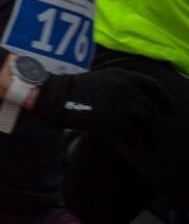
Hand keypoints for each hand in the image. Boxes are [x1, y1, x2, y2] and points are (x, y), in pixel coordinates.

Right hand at [30, 66, 170, 139]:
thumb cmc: (71, 90)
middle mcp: (126, 87)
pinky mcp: (113, 117)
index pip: (153, 86)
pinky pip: (132, 133)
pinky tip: (132, 147)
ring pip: (146, 123)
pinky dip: (134, 142)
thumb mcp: (98, 81)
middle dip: (154, 126)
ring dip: (148, 138)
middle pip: (151, 109)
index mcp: (122, 76)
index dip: (165, 101)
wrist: (53, 95)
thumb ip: (117, 90)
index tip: (169, 113)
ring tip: (146, 147)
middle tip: (152, 138)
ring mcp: (121, 102)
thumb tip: (131, 108)